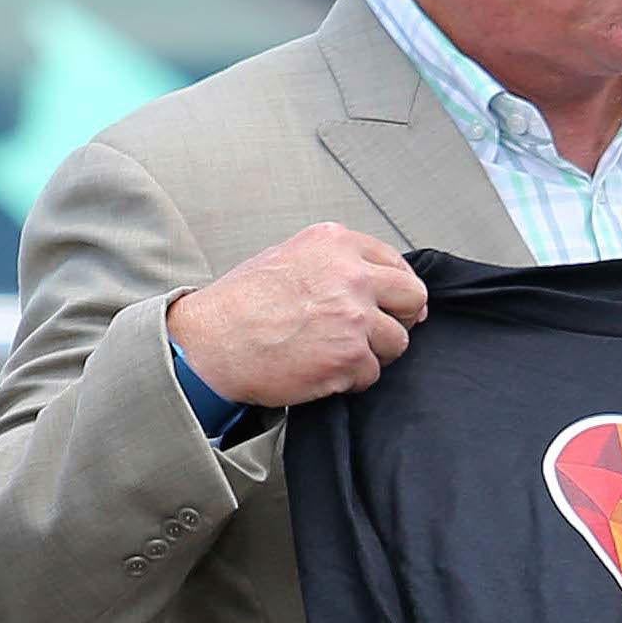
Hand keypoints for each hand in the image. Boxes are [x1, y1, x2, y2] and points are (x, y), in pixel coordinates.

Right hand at [165, 223, 428, 405]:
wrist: (207, 343)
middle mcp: (351, 275)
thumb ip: (337, 263)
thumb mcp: (290, 256)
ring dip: (374, 352)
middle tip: (377, 331)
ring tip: (337, 353)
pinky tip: (322, 370)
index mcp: (336, 243)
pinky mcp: (349, 356)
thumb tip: (383, 282)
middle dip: (401, 318)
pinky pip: (372, 373)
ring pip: (398, 341)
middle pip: (414, 298)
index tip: (392, 304)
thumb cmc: (241, 304)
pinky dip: (352, 379)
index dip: (397, 289)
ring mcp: (354, 316)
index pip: (397, 264)